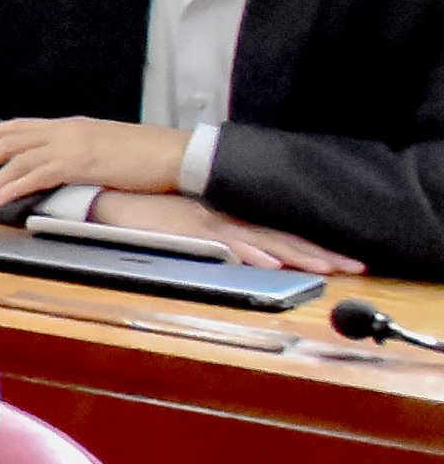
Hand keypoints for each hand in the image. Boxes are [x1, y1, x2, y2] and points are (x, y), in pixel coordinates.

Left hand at [0, 116, 189, 204]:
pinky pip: (36, 174)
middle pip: (10, 141)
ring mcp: (71, 146)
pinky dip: (13, 186)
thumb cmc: (146, 154)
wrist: (175, 153)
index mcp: (70, 125)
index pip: (21, 125)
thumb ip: (79, 149)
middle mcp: (65, 131)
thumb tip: (63, 162)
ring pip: (17, 159)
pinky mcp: (79, 164)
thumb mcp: (104, 145)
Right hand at [74, 189, 361, 274]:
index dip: (314, 249)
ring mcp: (209, 223)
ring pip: (261, 240)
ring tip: (326, 267)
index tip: (345, 262)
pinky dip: (249, 251)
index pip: (280, 236)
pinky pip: (224, 241)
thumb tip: (256, 260)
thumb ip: (221, 243)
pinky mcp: (188, 228)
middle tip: (354, 267)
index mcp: (229, 221)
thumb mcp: (190, 230)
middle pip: (281, 238)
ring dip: (295, 254)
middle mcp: (226, 220)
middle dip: (320, 254)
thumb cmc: (145, 215)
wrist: (108, 196)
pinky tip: (270, 262)